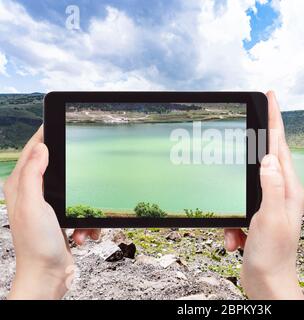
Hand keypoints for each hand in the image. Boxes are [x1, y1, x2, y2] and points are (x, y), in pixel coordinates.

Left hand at [4, 126, 99, 299]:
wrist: (48, 275)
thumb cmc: (37, 245)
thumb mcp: (33, 205)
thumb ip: (33, 175)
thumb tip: (42, 148)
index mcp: (21, 187)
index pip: (32, 151)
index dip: (44, 135)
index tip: (57, 122)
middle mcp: (33, 195)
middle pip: (57, 169)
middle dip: (76, 178)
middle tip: (84, 179)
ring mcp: (49, 208)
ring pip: (75, 192)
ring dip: (85, 208)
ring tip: (80, 224)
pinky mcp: (62, 220)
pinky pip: (82, 211)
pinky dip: (87, 223)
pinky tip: (82, 235)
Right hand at [224, 91, 303, 299]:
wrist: (268, 283)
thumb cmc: (273, 256)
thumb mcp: (269, 218)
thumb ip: (270, 186)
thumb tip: (268, 157)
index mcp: (289, 189)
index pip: (281, 145)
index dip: (275, 118)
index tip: (271, 95)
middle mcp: (282, 193)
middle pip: (266, 158)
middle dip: (255, 147)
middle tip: (248, 127)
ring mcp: (270, 204)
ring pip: (247, 185)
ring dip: (235, 205)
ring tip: (237, 230)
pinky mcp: (257, 216)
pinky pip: (239, 209)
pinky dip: (232, 225)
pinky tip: (236, 242)